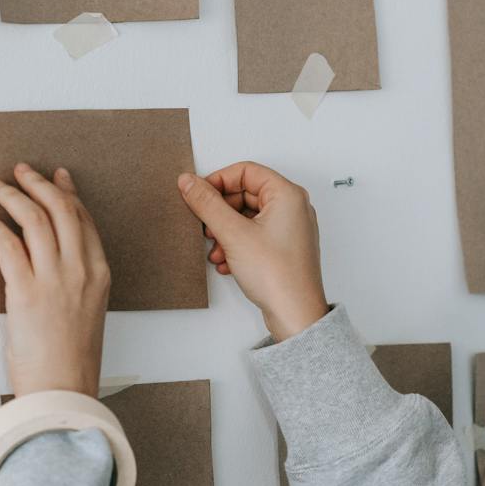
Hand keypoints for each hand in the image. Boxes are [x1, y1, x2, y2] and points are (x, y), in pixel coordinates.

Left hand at [0, 163, 108, 397]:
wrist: (63, 390)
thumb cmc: (71, 360)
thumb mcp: (86, 312)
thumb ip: (74, 281)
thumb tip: (46, 257)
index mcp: (100, 274)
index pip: (84, 220)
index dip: (67, 193)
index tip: (56, 177)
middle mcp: (80, 270)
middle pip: (60, 209)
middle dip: (38, 183)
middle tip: (22, 172)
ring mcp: (54, 279)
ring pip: (34, 219)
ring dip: (13, 197)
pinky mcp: (26, 292)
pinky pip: (8, 245)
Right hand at [176, 161, 329, 340]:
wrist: (295, 314)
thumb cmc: (278, 276)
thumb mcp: (232, 233)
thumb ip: (207, 204)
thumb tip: (189, 182)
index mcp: (287, 194)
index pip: (245, 171)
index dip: (218, 181)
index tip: (198, 195)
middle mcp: (293, 208)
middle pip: (245, 194)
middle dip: (220, 212)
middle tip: (205, 226)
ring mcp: (290, 229)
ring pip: (248, 217)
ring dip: (226, 232)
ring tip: (215, 249)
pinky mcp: (284, 248)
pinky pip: (255, 235)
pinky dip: (237, 244)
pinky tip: (226, 262)